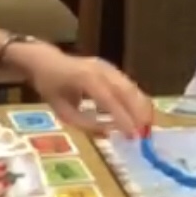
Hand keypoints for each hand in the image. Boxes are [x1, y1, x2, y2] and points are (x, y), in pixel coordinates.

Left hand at [20, 48, 152, 136]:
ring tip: (147, 127)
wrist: (47, 62)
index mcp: (85, 78)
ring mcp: (108, 67)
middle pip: (126, 90)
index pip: (108, 99)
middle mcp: (100, 69)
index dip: (122, 117)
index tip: (132, 134)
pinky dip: (137, 100)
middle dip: (138, 112)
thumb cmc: (52, 87)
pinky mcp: (112, 69)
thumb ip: (84, 122)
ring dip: (141, 107)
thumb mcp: (62, 110)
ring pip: (131, 87)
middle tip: (145, 134)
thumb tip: (109, 132)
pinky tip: (142, 115)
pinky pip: (128, 85)